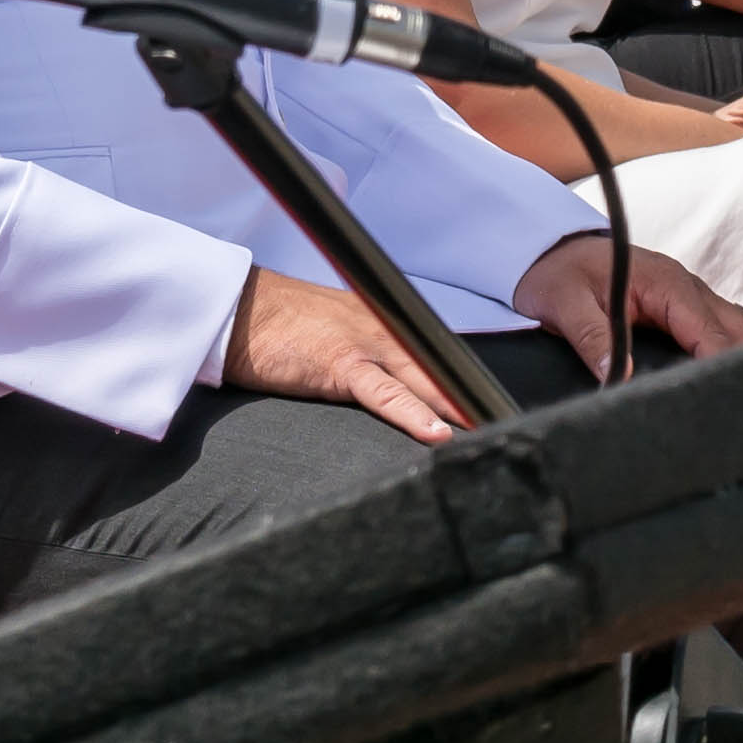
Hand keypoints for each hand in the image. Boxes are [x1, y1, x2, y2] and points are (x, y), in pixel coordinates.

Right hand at [228, 267, 473, 441]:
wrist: (236, 309)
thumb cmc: (277, 324)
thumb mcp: (333, 327)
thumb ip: (367, 346)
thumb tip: (391, 376)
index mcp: (383, 318)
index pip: (435, 349)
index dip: (462, 377)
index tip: (490, 401)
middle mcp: (383, 326)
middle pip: (439, 362)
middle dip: (472, 392)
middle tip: (506, 418)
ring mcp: (363, 344)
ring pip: (423, 378)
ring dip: (456, 407)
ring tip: (488, 431)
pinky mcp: (339, 364)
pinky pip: (384, 394)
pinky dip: (412, 414)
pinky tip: (436, 434)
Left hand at [516, 231, 742, 373]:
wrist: (548, 249)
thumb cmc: (558, 273)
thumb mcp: (565, 303)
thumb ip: (592, 336)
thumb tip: (617, 375)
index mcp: (666, 284)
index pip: (709, 332)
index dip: (724, 366)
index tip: (737, 398)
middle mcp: (688, 289)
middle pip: (740, 330)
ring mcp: (691, 298)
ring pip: (740, 329)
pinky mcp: (686, 311)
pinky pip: (724, 331)